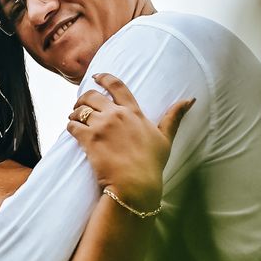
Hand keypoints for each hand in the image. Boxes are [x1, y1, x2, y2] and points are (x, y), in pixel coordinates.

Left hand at [66, 73, 194, 209]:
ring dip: (74, 113)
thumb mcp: (165, 138)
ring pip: (79, 110)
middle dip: (83, 98)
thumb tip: (189, 100)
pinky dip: (70, 126)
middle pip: (92, 96)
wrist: (135, 184)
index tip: (96, 76)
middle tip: (79, 105)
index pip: (117, 86)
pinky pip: (72, 125)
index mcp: (134, 112)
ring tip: (73, 118)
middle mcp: (116, 115)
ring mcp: (101, 126)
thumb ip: (174, 116)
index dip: (104, 78)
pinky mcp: (88, 139)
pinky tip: (72, 130)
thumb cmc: (151, 163)